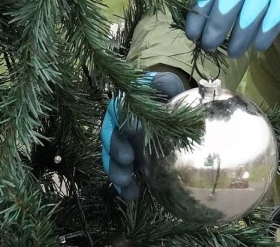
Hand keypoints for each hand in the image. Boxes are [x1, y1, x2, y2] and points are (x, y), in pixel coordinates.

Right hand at [101, 71, 184, 199]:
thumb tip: (160, 87)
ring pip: (109, 156)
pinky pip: (120, 174)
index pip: (117, 108)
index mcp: (125, 103)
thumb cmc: (167, 94)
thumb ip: (162, 84)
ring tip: (125, 182)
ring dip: (115, 170)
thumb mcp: (167, 85)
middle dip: (114, 148)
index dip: (121, 118)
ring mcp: (121, 143)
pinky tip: (131, 195)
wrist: (172, 110)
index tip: (133, 128)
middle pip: (108, 134)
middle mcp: (117, 123)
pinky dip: (123, 186)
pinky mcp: (128, 160)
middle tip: (127, 158)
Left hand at [185, 0, 279, 57]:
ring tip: (232, 52)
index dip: (199, 12)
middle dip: (218, 24)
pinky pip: (277, 13)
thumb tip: (195, 33)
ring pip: (255, 6)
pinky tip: (257, 46)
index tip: (193, 35)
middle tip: (210, 45)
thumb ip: (212, 1)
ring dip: (242, 34)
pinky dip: (266, 32)